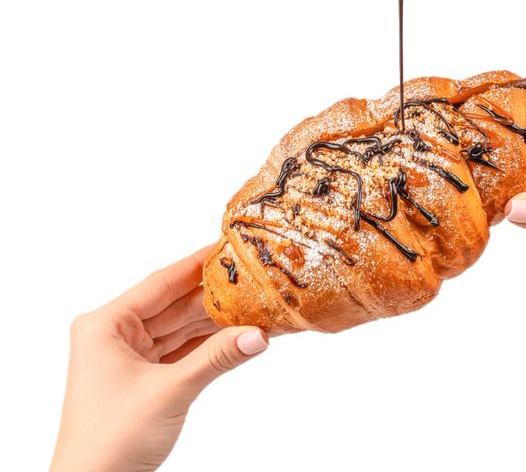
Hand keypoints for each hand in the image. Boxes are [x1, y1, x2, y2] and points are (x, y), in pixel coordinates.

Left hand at [51, 246, 268, 471]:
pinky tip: (237, 335)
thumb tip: (259, 334)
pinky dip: (208, 345)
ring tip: (253, 306)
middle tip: (251, 278)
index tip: (226, 246)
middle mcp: (114, 335)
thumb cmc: (111, 440)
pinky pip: (181, 351)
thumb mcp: (170, 391)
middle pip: (174, 304)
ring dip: (215, 322)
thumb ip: (217, 358)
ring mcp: (129, 357)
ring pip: (181, 328)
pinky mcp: (143, 378)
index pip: (160, 282)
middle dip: (214, 296)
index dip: (196, 264)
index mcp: (105, 325)